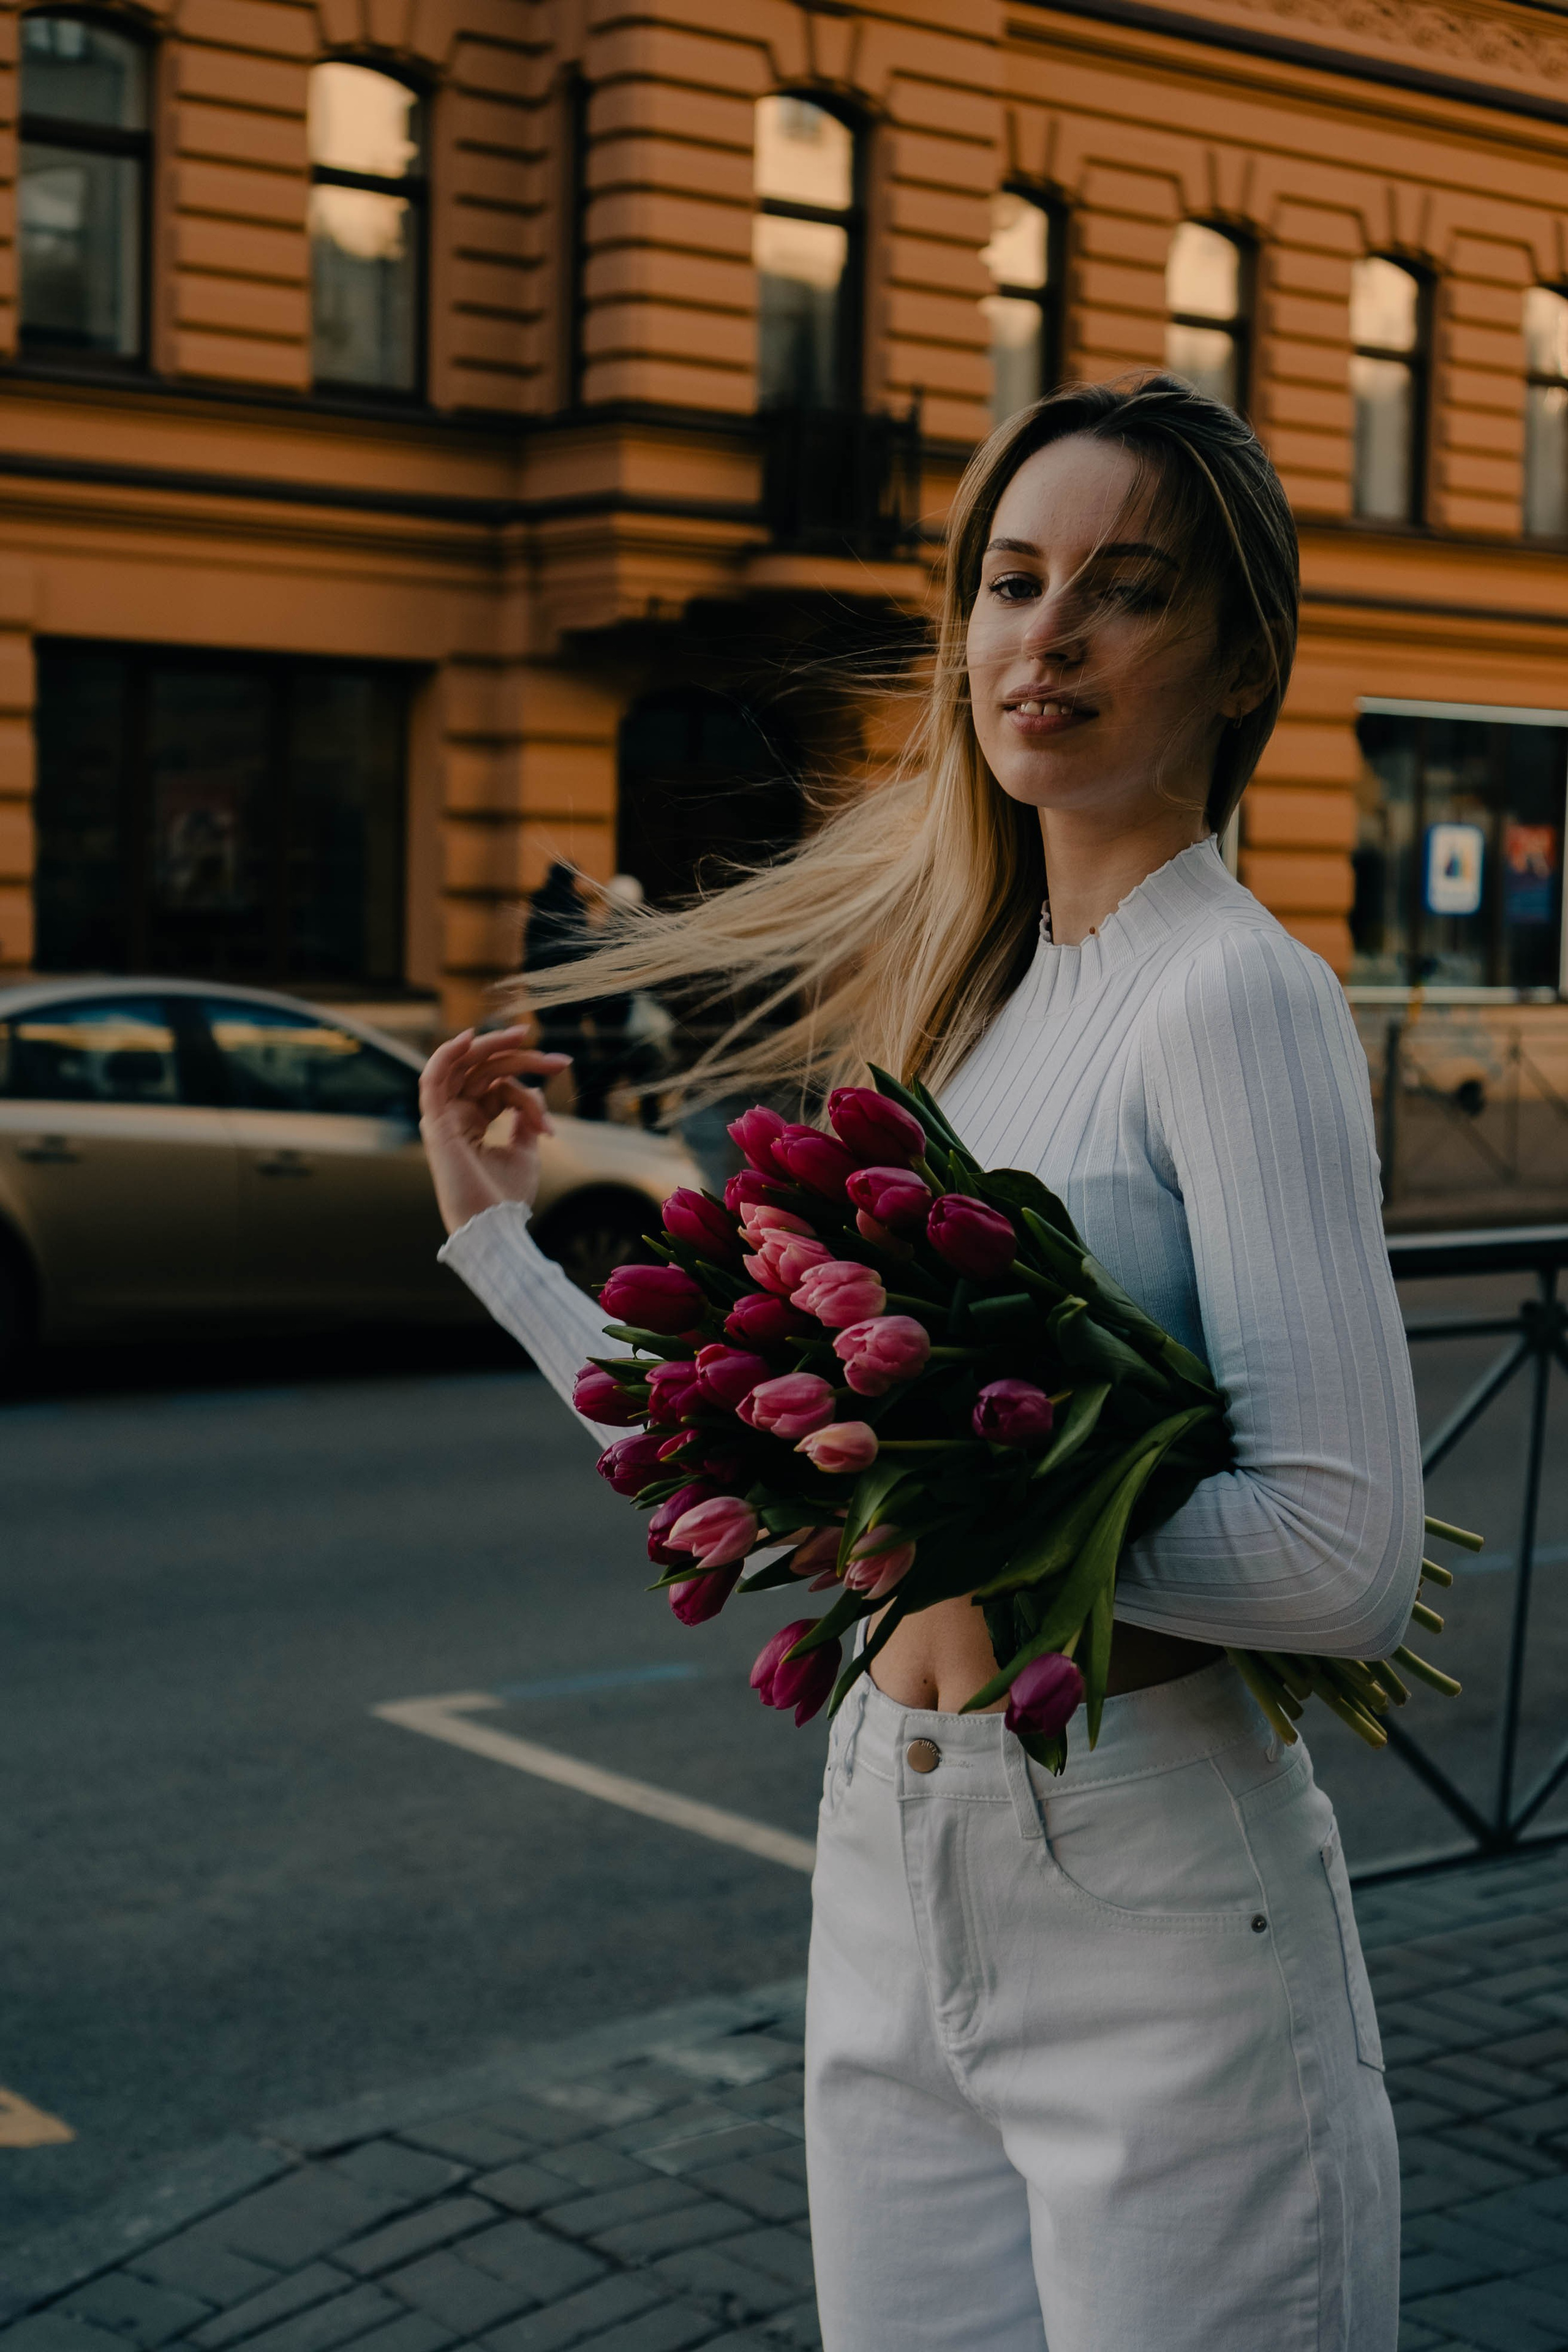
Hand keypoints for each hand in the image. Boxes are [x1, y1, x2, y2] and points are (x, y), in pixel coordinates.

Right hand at [419, 1027, 571, 1235]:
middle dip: (520, 1058)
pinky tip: (470, 1037)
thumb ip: (525, 1119)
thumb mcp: (525, 1151)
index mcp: (473, 1123)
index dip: (532, 1089)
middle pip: (483, 1071)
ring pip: (462, 1067)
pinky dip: (446, 1055)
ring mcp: (444, 1118)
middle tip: (558, 1061)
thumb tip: (535, 1092)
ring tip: (522, 1036)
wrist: (493, 1225)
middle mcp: (456, 1116)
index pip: (500, 1087)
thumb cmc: (506, 1197)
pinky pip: (432, 1079)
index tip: (563, 1109)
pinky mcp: (436, 1123)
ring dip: (490, 1046)